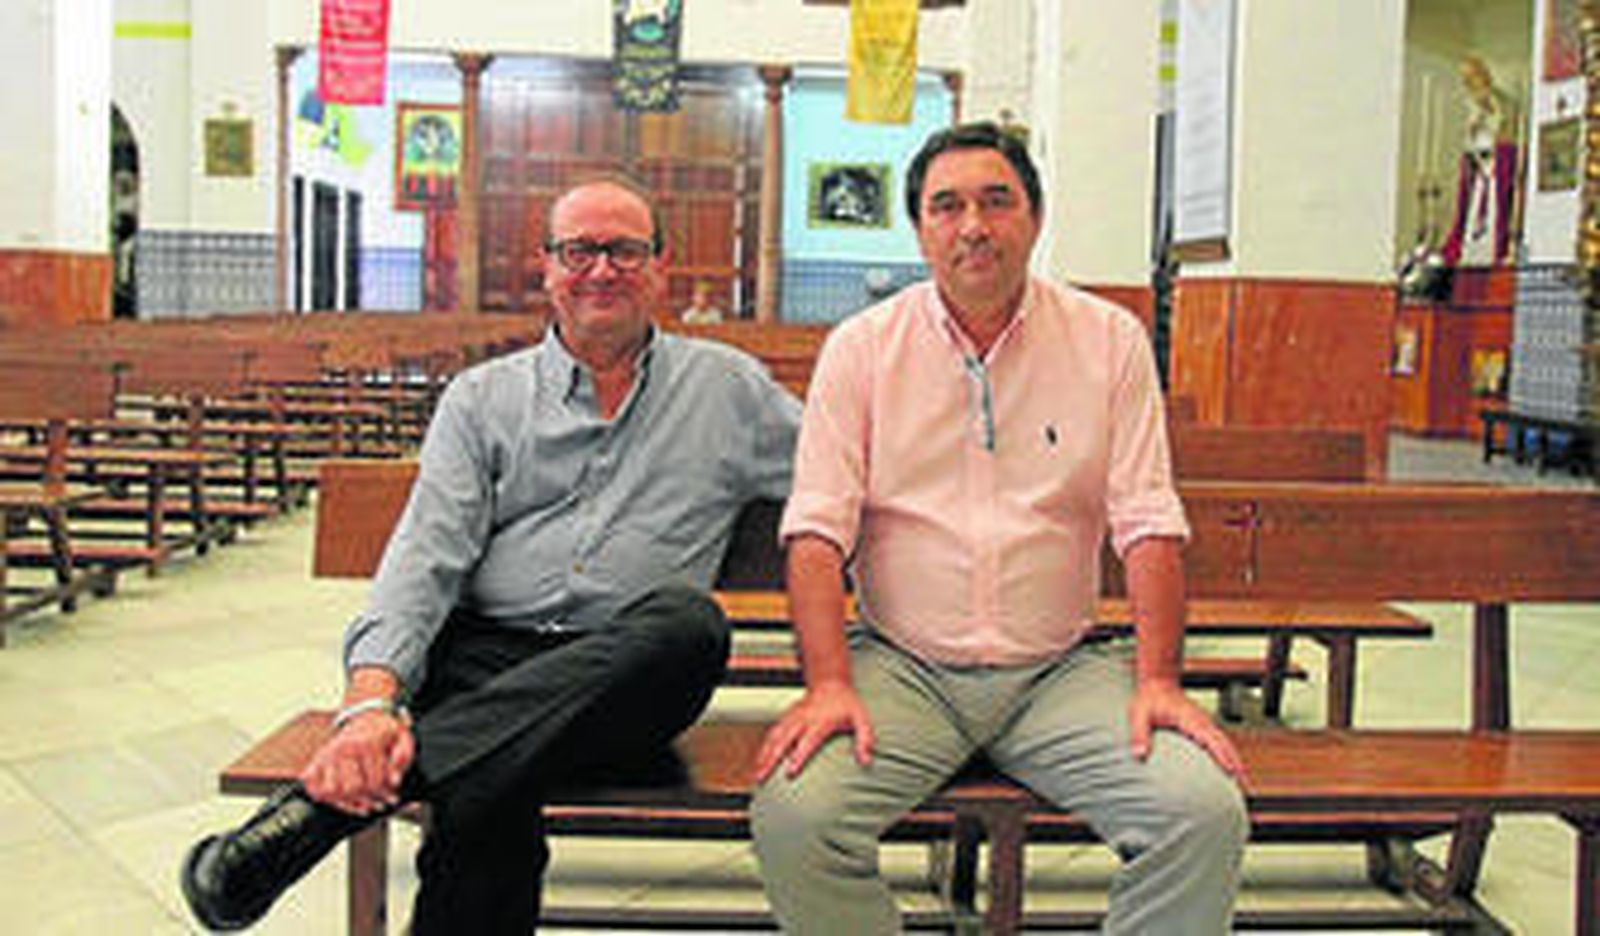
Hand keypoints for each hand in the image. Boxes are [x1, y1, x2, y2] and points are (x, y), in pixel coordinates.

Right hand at [301, 710, 414, 814]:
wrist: (366, 715)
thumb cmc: (384, 731)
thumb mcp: (402, 737)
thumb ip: (403, 756)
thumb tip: (394, 779)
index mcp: (367, 743)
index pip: (374, 782)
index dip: (386, 793)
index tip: (392, 796)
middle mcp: (344, 748)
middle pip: (352, 789)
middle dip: (369, 799)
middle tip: (379, 800)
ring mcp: (328, 755)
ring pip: (332, 791)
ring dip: (348, 802)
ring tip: (363, 802)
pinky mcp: (317, 760)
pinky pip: (314, 787)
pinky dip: (324, 796)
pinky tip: (342, 799)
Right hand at [754, 682, 874, 781]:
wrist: (832, 683)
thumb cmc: (847, 704)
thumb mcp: (862, 719)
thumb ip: (865, 739)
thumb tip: (866, 760)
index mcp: (821, 721)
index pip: (807, 741)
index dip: (798, 757)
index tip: (789, 773)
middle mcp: (804, 719)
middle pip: (783, 740)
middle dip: (771, 759)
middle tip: (763, 777)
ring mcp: (793, 717)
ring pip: (774, 736)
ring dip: (764, 755)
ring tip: (757, 773)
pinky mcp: (787, 717)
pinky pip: (772, 732)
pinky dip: (764, 747)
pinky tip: (760, 760)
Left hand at [1128, 681, 1246, 780]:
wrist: (1158, 683)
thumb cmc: (1149, 699)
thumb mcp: (1139, 715)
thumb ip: (1139, 734)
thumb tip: (1140, 754)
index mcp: (1189, 719)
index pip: (1210, 739)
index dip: (1222, 755)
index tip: (1232, 771)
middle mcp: (1202, 721)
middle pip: (1225, 745)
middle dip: (1236, 765)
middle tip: (1244, 787)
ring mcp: (1206, 723)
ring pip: (1226, 744)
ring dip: (1236, 762)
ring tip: (1243, 785)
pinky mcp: (1205, 727)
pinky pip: (1221, 743)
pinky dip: (1230, 756)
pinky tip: (1232, 771)